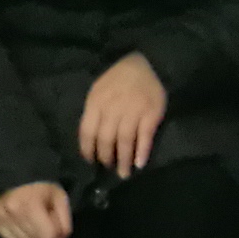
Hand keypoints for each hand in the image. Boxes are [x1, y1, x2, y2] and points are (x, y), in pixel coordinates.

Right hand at [0, 179, 73, 237]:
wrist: (16, 171)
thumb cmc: (41, 186)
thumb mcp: (60, 199)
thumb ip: (63, 223)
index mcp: (29, 204)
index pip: (47, 236)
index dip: (54, 230)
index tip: (52, 218)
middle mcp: (11, 211)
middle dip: (43, 234)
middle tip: (42, 218)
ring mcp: (0, 214)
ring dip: (31, 236)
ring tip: (31, 219)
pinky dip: (18, 235)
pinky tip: (20, 222)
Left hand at [77, 53, 169, 178]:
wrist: (145, 64)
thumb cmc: (118, 80)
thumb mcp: (99, 91)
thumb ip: (94, 112)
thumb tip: (90, 140)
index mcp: (96, 101)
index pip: (87, 130)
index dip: (87, 149)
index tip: (90, 161)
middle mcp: (112, 107)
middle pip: (105, 138)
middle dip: (105, 157)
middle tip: (108, 168)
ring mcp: (133, 111)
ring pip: (124, 140)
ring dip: (123, 160)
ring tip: (123, 173)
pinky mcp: (151, 114)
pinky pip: (144, 137)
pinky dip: (141, 152)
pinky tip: (139, 163)